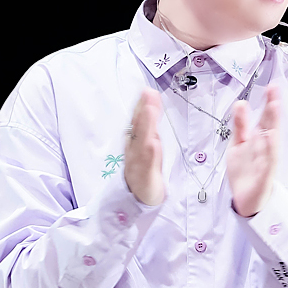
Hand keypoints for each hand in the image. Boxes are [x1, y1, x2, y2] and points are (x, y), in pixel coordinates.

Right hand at [124, 89, 164, 205]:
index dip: (141, 106)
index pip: (138, 121)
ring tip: (150, 110)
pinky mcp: (146, 177)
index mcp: (136, 142)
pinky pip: (147, 164)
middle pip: (138, 129)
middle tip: (147, 93)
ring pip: (142, 143)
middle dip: (142, 111)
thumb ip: (147, 124)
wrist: (141, 196)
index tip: (147, 90)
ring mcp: (139, 163)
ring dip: (145, 126)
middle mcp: (135, 150)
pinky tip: (153, 142)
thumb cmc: (143, 168)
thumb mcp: (146, 145)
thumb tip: (151, 102)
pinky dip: (149, 152)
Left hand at [226, 86, 279, 217]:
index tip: (271, 86)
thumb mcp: (238, 144)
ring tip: (274, 106)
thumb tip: (241, 103)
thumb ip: (240, 125)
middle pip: (270, 125)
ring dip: (273, 123)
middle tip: (274, 90)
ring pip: (271, 140)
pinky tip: (271, 137)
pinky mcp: (265, 175)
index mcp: (258, 139)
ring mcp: (266, 161)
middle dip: (272, 107)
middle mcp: (264, 148)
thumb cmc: (245, 171)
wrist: (246, 200)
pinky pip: (269, 161)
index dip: (268, 102)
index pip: (264, 117)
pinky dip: (270, 149)